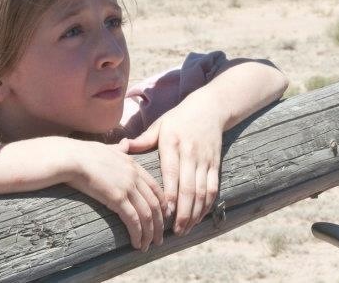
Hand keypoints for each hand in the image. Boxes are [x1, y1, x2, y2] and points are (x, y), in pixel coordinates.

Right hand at [65, 140, 164, 250]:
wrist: (71, 158)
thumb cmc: (83, 153)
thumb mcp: (108, 148)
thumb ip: (119, 149)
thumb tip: (124, 144)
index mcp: (134, 165)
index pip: (155, 188)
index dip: (161, 204)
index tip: (163, 217)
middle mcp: (135, 176)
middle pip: (155, 204)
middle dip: (159, 224)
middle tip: (160, 239)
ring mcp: (128, 187)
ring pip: (147, 214)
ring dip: (150, 233)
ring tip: (148, 246)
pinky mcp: (117, 198)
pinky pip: (133, 219)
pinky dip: (138, 233)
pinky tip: (137, 244)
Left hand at [127, 97, 223, 235]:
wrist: (210, 108)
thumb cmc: (179, 118)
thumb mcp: (160, 124)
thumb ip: (143, 139)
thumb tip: (123, 147)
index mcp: (173, 143)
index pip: (171, 173)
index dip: (170, 195)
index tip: (164, 213)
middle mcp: (190, 153)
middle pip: (189, 187)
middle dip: (183, 212)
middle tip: (175, 231)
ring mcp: (205, 159)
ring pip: (203, 191)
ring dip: (195, 212)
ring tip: (186, 229)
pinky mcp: (215, 163)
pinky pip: (213, 187)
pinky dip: (207, 204)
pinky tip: (199, 216)